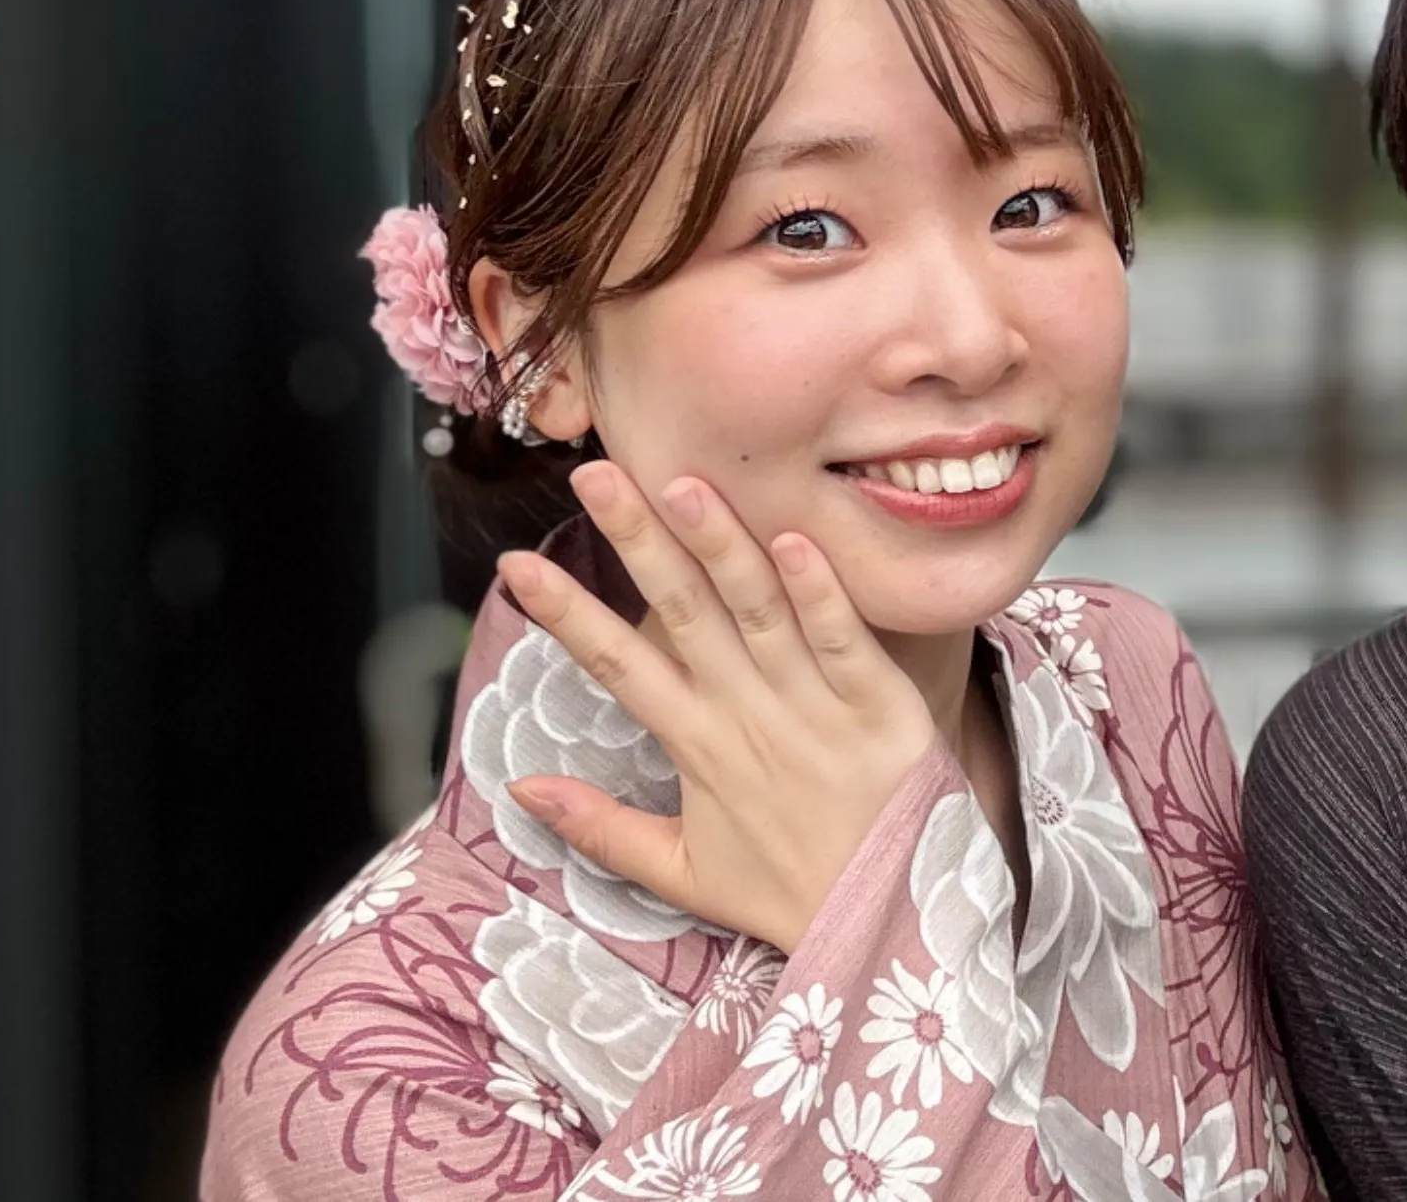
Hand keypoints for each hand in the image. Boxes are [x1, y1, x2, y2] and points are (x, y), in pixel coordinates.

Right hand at [495, 461, 938, 948]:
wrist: (892, 931)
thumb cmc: (791, 891)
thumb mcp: (683, 871)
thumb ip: (600, 826)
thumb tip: (520, 788)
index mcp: (698, 746)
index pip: (617, 666)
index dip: (566, 615)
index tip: (515, 564)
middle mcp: (747, 716)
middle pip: (682, 613)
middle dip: (638, 539)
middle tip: (597, 475)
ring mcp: (814, 707)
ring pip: (758, 611)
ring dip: (721, 546)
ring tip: (684, 486)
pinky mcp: (879, 707)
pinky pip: (843, 640)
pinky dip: (819, 592)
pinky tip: (793, 539)